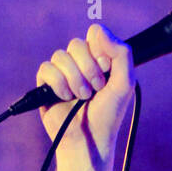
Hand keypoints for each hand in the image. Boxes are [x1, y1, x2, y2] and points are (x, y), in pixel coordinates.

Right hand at [35, 24, 134, 170]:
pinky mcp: (46, 85)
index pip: (94, 35)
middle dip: (88, 68)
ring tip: (82, 97)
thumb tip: (97, 29)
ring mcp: (63, 73)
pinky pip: (46, 69)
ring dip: (74, 78)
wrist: (90, 140)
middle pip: (76, 44)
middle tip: (96, 88)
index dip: (99, 51)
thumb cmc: (109, 115)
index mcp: (100, 59)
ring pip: (60, 56)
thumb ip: (121, 53)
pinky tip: (66, 97)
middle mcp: (80, 63)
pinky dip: (58, 83)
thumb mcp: (125, 83)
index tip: (106, 71)